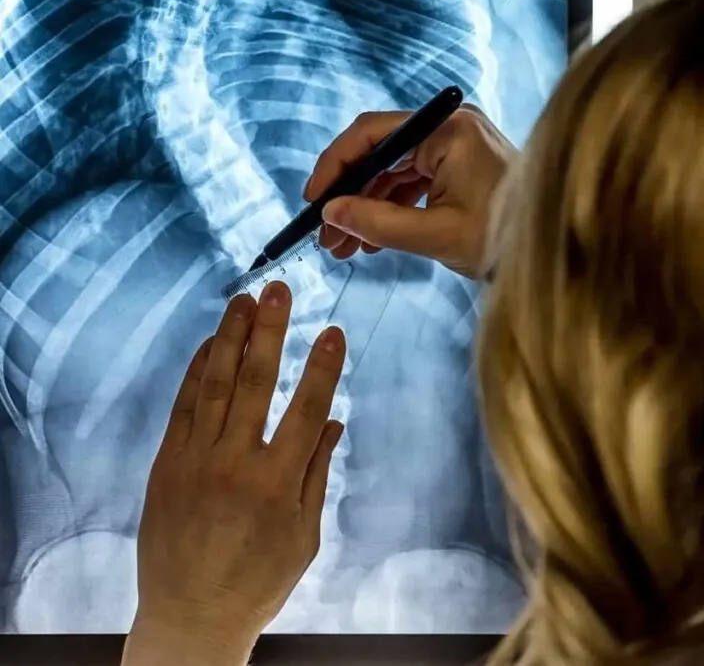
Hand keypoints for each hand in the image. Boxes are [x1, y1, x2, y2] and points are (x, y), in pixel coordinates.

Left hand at [123, 282, 345, 665]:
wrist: (190, 617)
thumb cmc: (258, 580)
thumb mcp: (304, 534)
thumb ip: (317, 473)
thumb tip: (333, 422)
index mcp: (277, 484)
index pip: (307, 410)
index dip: (322, 368)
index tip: (334, 331)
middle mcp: (235, 464)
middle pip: (255, 383)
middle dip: (271, 331)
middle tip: (280, 290)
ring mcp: (195, 461)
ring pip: (214, 385)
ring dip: (231, 338)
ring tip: (244, 300)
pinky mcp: (166, 465)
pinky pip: (183, 407)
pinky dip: (196, 371)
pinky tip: (212, 343)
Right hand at [304, 104, 515, 278]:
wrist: (561, 251)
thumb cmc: (508, 239)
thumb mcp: (437, 235)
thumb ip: (379, 223)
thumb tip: (331, 214)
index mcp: (450, 130)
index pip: (373, 134)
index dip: (336, 165)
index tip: (314, 201)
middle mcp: (452, 127)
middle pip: (380, 151)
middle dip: (349, 194)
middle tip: (325, 234)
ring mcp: (458, 145)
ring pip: (394, 170)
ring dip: (367, 206)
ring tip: (344, 246)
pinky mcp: (462, 165)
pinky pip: (414, 180)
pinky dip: (391, 207)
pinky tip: (373, 240)